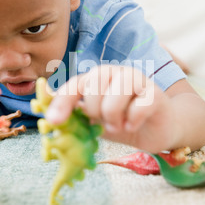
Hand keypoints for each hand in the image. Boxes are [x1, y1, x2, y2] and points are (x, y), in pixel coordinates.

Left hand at [45, 65, 179, 152]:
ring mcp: (138, 80)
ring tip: (119, 125)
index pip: (76, 84)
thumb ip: (75, 115)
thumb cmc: (122, 122)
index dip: (62, 101)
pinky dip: (132, 121)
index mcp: (98, 78)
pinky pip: (139, 106)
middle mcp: (117, 73)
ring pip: (116, 95)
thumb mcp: (94, 122)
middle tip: (104, 122)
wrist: (155, 130)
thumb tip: (48, 116)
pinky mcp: (156, 94)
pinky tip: (134, 124)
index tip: (53, 121)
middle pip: (95, 85)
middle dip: (95, 110)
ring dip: (114, 118)